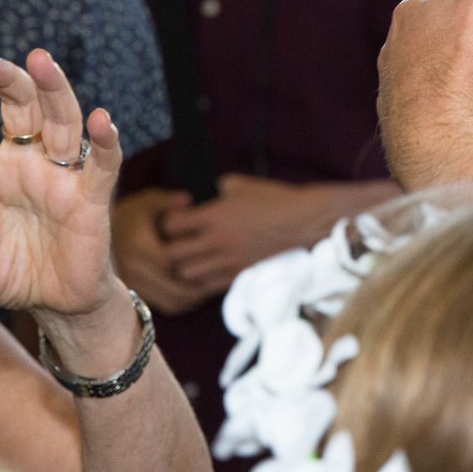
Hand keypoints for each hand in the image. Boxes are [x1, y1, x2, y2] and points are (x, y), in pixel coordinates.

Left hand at [0, 51, 126, 323]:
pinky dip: (105, 141)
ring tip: (39, 60)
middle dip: (6, 82)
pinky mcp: (90, 196)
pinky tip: (102, 120)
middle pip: (21, 108)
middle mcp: (27, 163)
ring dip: (53, 89)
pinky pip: (102, 163)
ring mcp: (61, 175)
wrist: (56, 302)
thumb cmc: (13, 271)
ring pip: (61, 120)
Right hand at [113, 188, 212, 315]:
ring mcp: (133, 284)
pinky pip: (162, 305)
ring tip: (206, 286)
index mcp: (139, 246)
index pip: (169, 262)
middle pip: (173, 286)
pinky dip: (180, 302)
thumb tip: (188, 200)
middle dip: (196, 284)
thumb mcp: (146, 202)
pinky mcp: (134, 293)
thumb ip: (167, 201)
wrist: (94, 236)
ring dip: (191, 296)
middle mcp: (134, 269)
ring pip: (169, 300)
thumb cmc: (128, 215)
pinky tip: (191, 293)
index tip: (208, 257)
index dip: (191, 262)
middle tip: (215, 276)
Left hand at [159, 175, 339, 292]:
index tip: (177, 219)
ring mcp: (228, 260)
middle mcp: (217, 241)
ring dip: (185, 266)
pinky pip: (207, 286)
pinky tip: (209, 268)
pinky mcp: (239, 274)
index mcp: (215, 215)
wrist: (303, 222)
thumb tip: (199, 199)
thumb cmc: (273, 199)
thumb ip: (214, 191)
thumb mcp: (239, 185)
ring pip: (187, 275)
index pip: (171, 225)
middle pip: (172, 255)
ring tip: (192, 257)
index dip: (169, 222)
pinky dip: (202, 279)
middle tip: (178, 241)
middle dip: (170, 247)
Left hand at [377, 0, 472, 189]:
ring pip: (430, 70)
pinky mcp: (401, 131)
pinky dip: (447, 110)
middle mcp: (395, 49)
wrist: (453, 149)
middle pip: (437, 30)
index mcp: (414, 11)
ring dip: (456, 73)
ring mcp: (395, 93)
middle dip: (466, 32)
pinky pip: (427, 111)